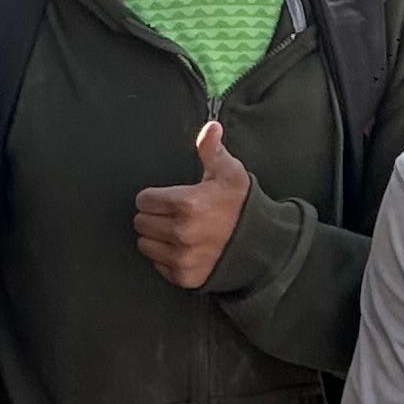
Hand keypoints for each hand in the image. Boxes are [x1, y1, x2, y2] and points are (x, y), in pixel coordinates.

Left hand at [133, 121, 251, 291]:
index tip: (169, 199)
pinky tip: (185, 249)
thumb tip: (210, 126)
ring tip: (178, 232)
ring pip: (145, 244)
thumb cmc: (242, 205)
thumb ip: (211, 150)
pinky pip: (158, 265)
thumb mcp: (229, 172)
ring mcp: (182, 257)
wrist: (262, 245)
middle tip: (173, 215)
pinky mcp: (184, 277)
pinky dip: (166, 258)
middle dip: (153, 216)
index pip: (144, 200)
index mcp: (188, 204)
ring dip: (156, 238)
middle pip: (141, 222)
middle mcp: (182, 233)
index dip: (154, 197)